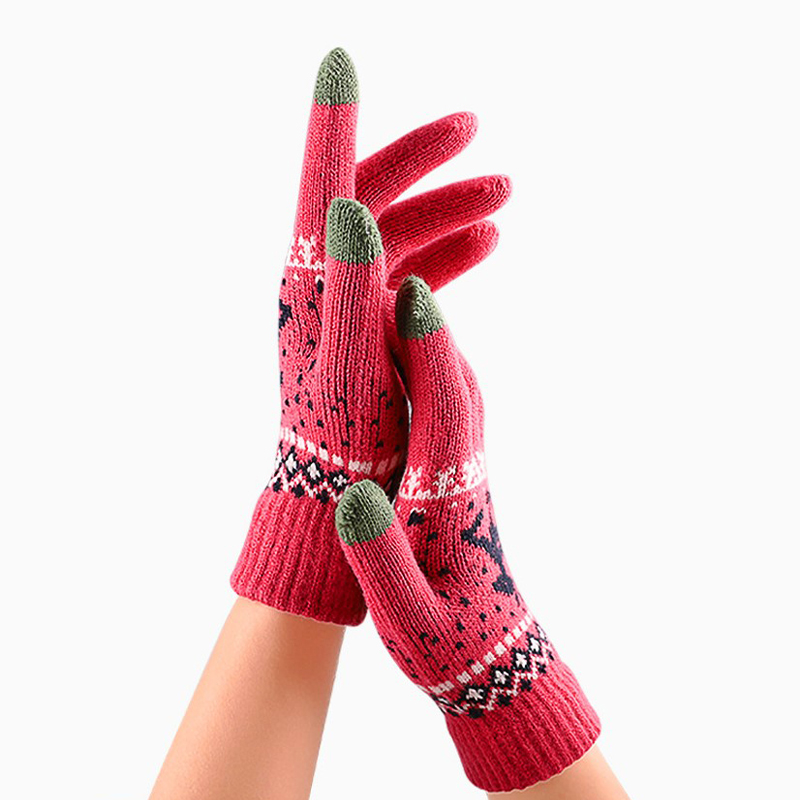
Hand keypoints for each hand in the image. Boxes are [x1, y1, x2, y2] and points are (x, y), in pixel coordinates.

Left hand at [231, 49, 509, 624]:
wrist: (338, 504)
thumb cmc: (346, 447)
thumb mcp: (348, 368)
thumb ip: (349, 286)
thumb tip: (346, 202)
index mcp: (315, 284)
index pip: (323, 181)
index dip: (333, 116)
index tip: (341, 56)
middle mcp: (326, 286)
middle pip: (371, 199)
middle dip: (424, 163)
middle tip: (478, 132)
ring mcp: (350, 308)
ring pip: (400, 236)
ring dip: (448, 209)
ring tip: (505, 195)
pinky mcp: (372, 332)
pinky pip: (411, 276)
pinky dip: (446, 253)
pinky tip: (485, 244)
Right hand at [335, 277, 599, 791]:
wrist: (491, 649)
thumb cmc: (444, 633)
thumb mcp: (406, 613)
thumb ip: (381, 559)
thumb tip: (353, 502)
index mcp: (449, 481)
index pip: (442, 395)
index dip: (421, 337)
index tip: (400, 280)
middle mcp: (463, 448)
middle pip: (449, 356)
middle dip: (420, 297)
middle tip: (385, 231)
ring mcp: (463, 444)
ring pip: (445, 359)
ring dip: (419, 307)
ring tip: (390, 260)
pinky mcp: (456, 449)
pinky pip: (438, 374)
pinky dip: (417, 337)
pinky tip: (396, 318)